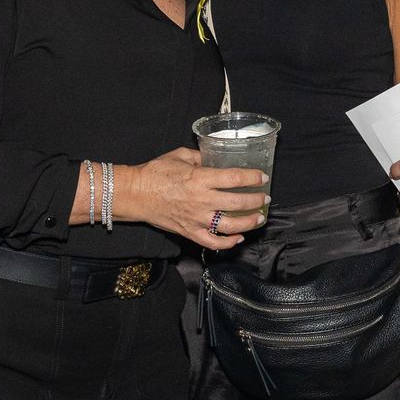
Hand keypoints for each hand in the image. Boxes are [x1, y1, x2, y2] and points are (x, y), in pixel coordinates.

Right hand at [121, 147, 267, 249]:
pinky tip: (238, 238)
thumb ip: (199, 156)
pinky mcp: (189, 232)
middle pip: (238, 203)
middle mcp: (202, 200)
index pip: (235, 179)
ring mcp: (196, 219)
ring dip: (248, 223)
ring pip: (230, 225)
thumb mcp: (179, 156)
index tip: (262, 177)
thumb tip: (211, 157)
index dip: (253, 178)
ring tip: (258, 218)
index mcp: (200, 179)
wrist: (135, 194)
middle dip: (256, 201)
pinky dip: (227, 243)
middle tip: (265, 198)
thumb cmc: (155, 173)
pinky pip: (212, 242)